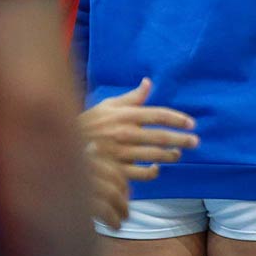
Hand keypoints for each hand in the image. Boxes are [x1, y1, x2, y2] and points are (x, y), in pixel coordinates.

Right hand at [77, 78, 198, 218]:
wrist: (60, 144)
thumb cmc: (87, 122)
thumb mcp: (107, 105)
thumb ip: (131, 97)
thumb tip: (148, 82)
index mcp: (124, 115)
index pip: (158, 115)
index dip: (177, 119)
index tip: (191, 123)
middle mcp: (124, 133)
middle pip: (160, 137)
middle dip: (181, 139)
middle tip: (195, 141)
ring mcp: (119, 153)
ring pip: (153, 155)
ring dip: (169, 155)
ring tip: (178, 154)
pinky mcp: (114, 169)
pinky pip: (139, 173)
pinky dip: (151, 172)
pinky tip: (156, 169)